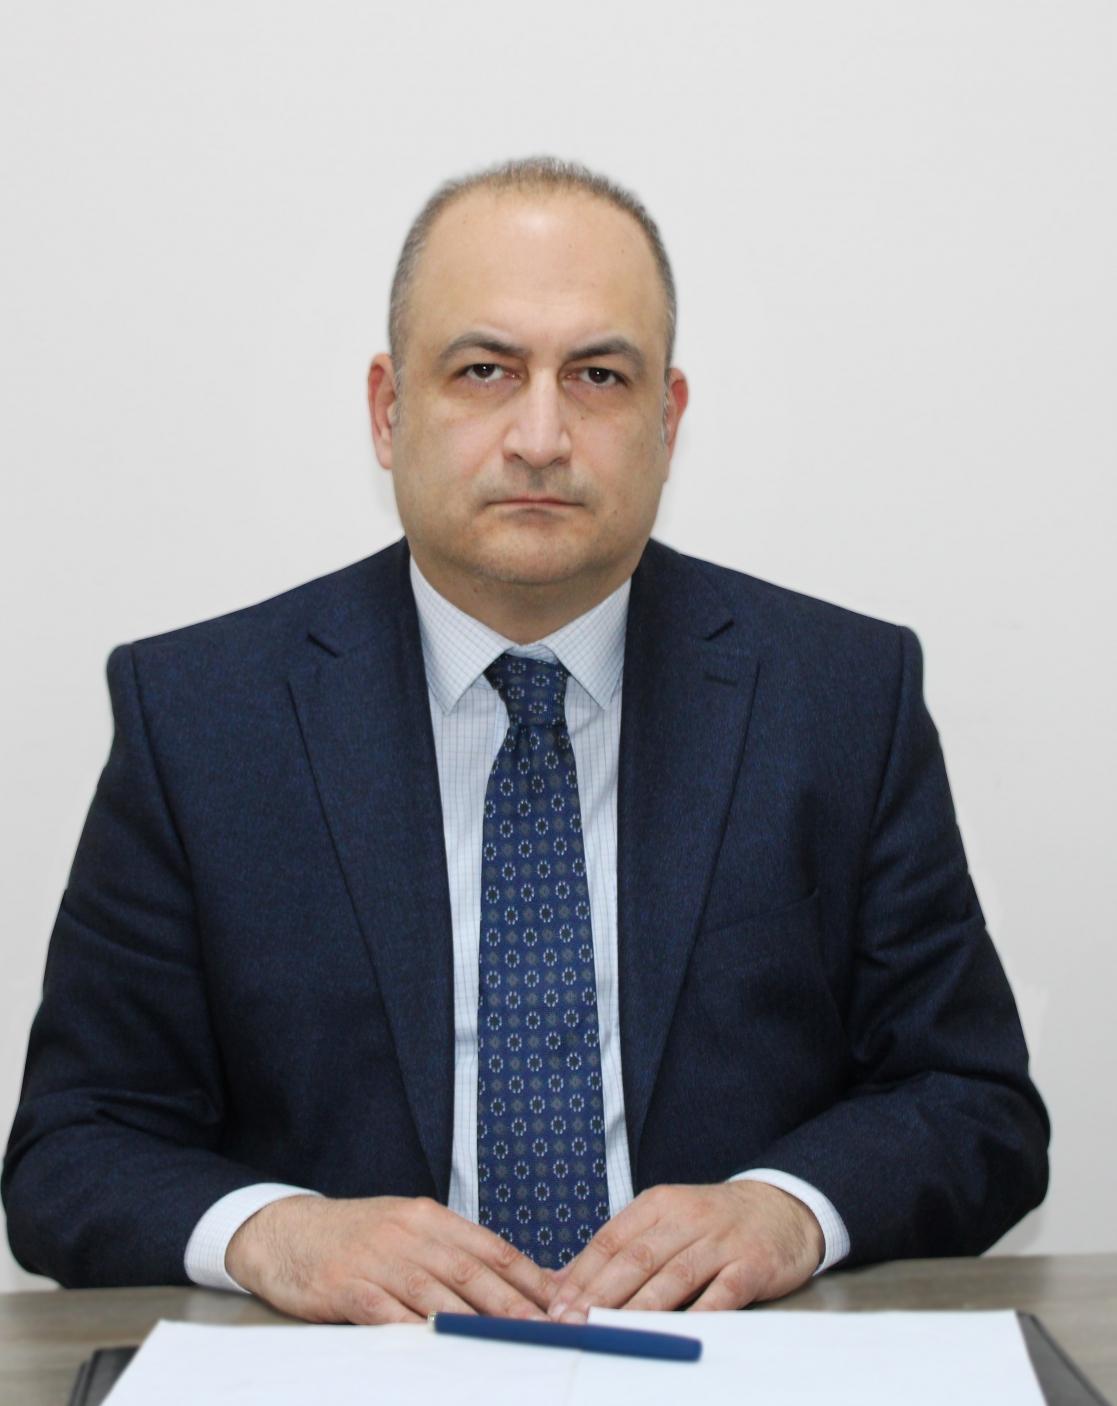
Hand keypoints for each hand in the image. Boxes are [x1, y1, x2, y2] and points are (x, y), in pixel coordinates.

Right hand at [225, 1194, 557, 1323]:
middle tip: (548, 1329)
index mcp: (428, 1217)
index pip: (490, 1247)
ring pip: (435, 1292)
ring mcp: (376, 1259)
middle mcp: (408, 1233)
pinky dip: (415, 1330)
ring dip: (474, 1321)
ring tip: (506, 1344)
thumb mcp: (406, 1230)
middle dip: (513, 1304)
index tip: (561, 1301)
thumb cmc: (355, 1236)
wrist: (284, 1232)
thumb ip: (451, 1252)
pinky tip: (437, 1346)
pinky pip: (385, 1311)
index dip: (528, 1276)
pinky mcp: (345, 1287)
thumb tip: (510, 1281)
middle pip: (471, 1271)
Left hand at [547, 1181, 823, 1319]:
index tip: (556, 1306)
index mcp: (658, 1204)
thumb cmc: (711, 1222)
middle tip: (573, 1323)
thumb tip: (559, 1281)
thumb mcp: (663, 1221)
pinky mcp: (752, 1263)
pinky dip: (700, 1314)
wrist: (782, 1207)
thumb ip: (618, 1250)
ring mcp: (720, 1240)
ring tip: (611, 1332)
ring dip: (639, 1308)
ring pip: (674, 1276)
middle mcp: (686, 1217)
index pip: (611, 1240)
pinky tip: (678, 1332)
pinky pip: (723, 1292)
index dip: (582, 1275)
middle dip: (600, 1294)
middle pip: (637, 1258)